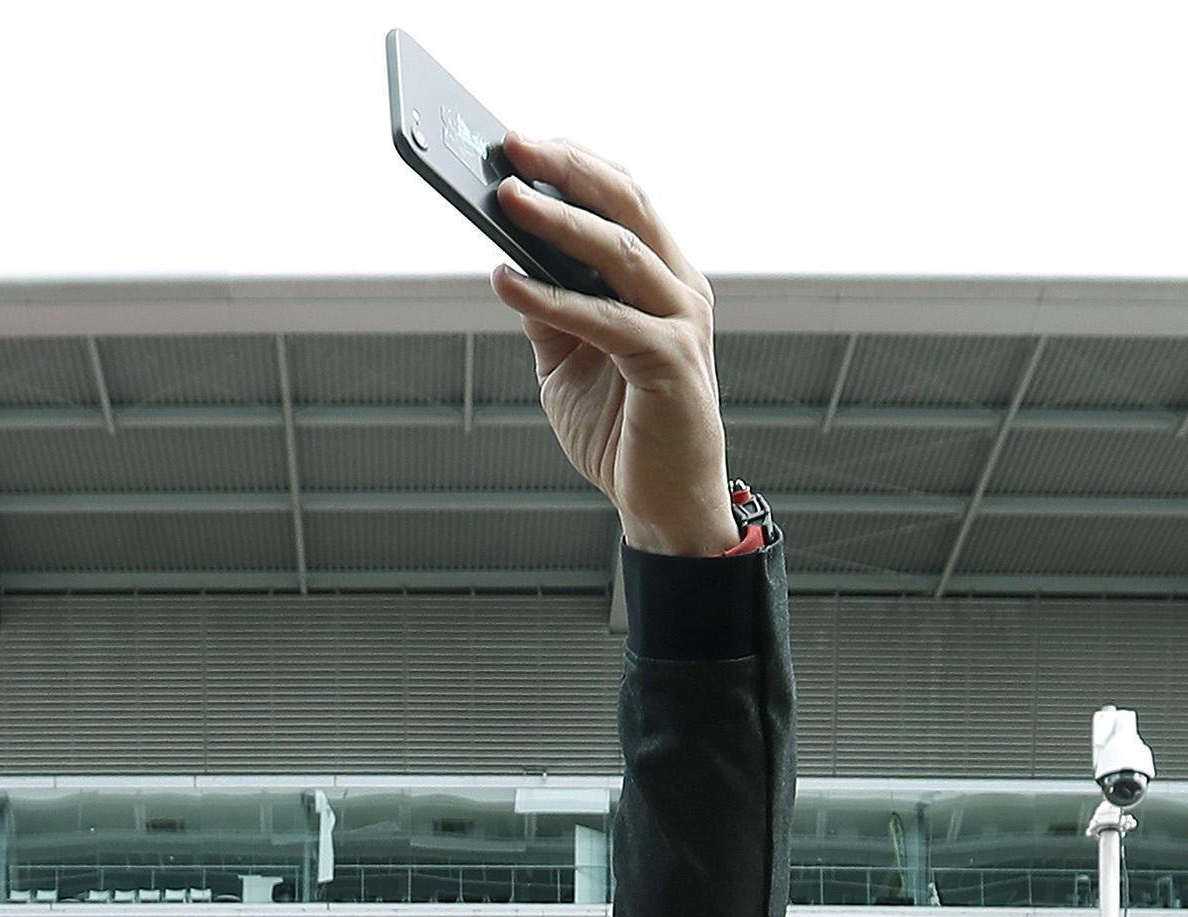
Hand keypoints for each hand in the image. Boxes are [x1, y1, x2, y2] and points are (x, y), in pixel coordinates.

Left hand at [484, 136, 734, 557]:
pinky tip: (507, 284)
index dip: (575, 163)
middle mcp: (681, 290)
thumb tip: (506, 259)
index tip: (523, 140)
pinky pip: (603, 319)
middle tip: (511, 145)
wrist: (666, 504)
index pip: (624, 198)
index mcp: (663, 278)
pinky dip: (551, 299)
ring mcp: (681, 324)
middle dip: (566, 169)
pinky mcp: (670, 364)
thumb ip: (549, 310)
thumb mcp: (569, 360)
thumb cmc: (623, 430)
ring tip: (505, 198)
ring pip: (619, 252)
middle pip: (626, 205)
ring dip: (557, 222)